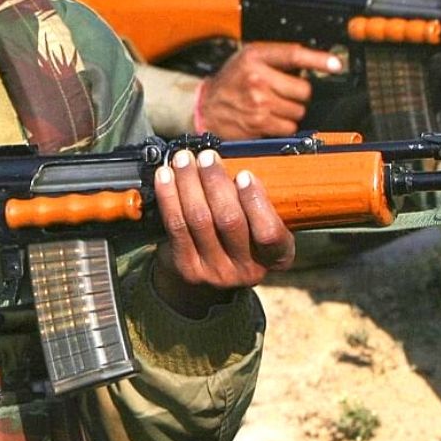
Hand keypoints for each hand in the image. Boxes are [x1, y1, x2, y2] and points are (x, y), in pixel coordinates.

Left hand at [149, 147, 295, 317]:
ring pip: (200, 219)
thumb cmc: (238, 240)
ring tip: (184, 159)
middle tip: (207, 157)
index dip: (256, 202)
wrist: (207, 283)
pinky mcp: (187, 268)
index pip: (270, 233)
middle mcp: (248, 270)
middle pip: (229, 220)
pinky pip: (176, 226)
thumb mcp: (259, 227)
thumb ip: (254, 201)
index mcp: (275, 257)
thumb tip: (232, 159)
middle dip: (215, 182)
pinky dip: (169, 196)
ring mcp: (216, 272)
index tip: (244, 174)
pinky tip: (165, 176)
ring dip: (189, 182)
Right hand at [196, 42, 341, 138]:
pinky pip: (289, 127)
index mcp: (256, 57)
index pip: (294, 55)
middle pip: (303, 89)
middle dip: (298, 93)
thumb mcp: (248, 58)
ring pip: (298, 111)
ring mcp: (258, 103)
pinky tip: (269, 118)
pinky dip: (283, 125)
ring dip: (291, 111)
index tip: (336, 64)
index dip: (319, 59)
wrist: (206, 107)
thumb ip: (276, 58)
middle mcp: (257, 78)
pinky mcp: (259, 123)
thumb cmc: (231, 81)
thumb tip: (311, 63)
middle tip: (283, 92)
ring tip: (273, 105)